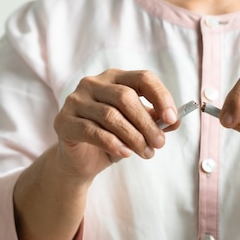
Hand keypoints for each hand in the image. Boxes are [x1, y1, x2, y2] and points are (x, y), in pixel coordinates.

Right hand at [53, 69, 177, 177]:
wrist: (81, 161)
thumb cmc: (111, 138)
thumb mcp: (137, 128)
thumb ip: (154, 120)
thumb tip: (175, 120)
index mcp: (114, 78)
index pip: (142, 78)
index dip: (160, 97)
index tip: (172, 118)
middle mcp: (93, 84)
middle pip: (126, 97)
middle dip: (147, 123)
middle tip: (159, 143)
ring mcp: (75, 101)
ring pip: (110, 116)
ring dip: (133, 137)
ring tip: (146, 153)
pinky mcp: (64, 121)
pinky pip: (92, 131)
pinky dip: (113, 143)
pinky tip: (125, 153)